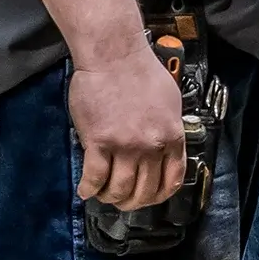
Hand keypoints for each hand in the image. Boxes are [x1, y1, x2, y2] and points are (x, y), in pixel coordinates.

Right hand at [70, 44, 184, 211]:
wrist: (115, 57)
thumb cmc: (142, 73)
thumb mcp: (170, 103)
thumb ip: (168, 129)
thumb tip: (163, 149)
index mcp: (172, 136)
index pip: (172, 180)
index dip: (158, 195)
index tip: (149, 198)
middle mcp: (152, 146)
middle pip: (144, 191)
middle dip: (132, 202)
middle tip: (122, 200)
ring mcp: (125, 146)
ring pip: (119, 190)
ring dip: (110, 197)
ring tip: (104, 194)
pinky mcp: (99, 142)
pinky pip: (94, 178)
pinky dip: (89, 189)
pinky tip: (86, 190)